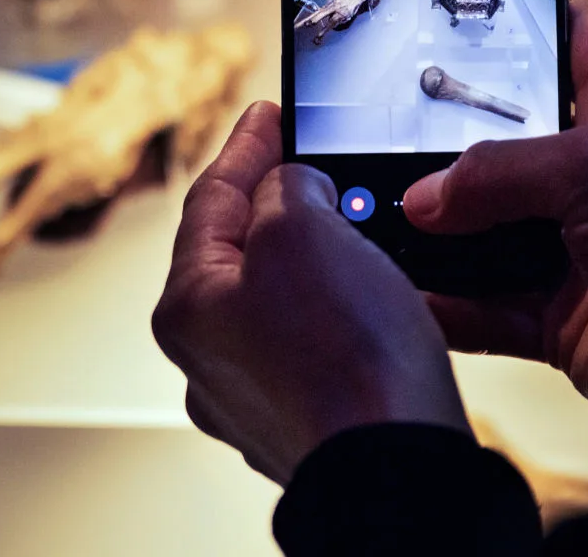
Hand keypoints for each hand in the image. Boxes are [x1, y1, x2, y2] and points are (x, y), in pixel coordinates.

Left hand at [153, 102, 470, 486]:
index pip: (210, 198)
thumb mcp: (303, 230)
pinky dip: (333, 300)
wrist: (398, 470)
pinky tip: (363, 287)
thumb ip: (286, 188)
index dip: (246, 146)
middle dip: (275, 197)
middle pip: (237, 247)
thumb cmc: (345, 361)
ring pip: (277, 292)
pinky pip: (310, 335)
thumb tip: (294, 188)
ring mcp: (255, 390)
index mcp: (189, 305)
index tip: (267, 117)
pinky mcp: (304, 413)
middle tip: (306, 160)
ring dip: (310, 249)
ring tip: (347, 217)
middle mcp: (210, 354)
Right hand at [403, 0, 587, 468]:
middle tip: (383, 126)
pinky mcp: (558, 314)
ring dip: (434, 227)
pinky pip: (485, 303)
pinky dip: (445, 302)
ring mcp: (576, 247)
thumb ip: (501, 171)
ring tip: (376, 212)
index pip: (571, 39)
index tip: (455, 10)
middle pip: (506, 138)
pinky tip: (408, 292)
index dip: (519, 19)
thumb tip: (424, 198)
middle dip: (445, 138)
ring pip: (485, 225)